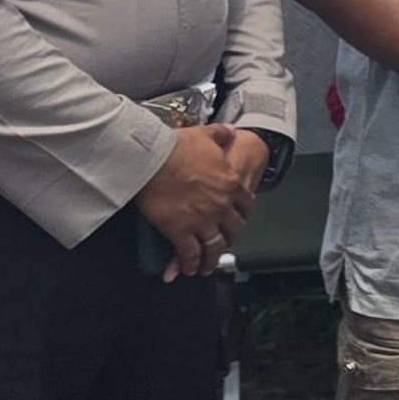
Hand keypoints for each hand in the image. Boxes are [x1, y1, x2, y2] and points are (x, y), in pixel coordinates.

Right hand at [138, 122, 264, 279]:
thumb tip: (231, 131)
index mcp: (231, 183)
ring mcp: (202, 220)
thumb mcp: (206, 135)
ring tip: (206, 267)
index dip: (243, 214)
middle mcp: (221, 206)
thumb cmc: (177, 146)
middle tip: (224, 245)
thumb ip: (222, 135)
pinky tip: (188, 269)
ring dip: (211, 259)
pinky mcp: (179, 231)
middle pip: (232, 229)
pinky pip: (189, 253)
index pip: (246, 205)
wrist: (152, 158)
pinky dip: (190, 263)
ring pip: (213, 246)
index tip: (239, 220)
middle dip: (229, 239)